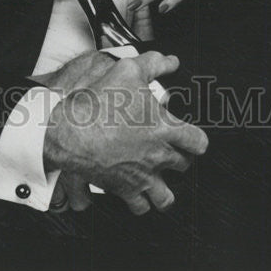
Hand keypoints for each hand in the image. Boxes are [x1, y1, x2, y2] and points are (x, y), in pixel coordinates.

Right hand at [43, 51, 206, 214]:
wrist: (72, 131)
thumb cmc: (99, 103)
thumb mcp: (129, 70)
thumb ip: (154, 64)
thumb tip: (170, 62)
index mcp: (165, 129)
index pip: (198, 142)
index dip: (197, 139)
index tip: (191, 137)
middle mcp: (157, 156)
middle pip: (183, 166)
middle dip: (180, 159)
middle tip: (171, 151)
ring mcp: (141, 176)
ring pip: (166, 197)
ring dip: (166, 189)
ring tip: (160, 180)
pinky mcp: (123, 189)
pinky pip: (140, 207)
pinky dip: (141, 204)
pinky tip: (137, 194)